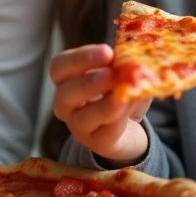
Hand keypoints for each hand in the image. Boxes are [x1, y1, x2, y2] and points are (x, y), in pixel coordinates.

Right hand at [49, 44, 149, 162]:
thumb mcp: (123, 74)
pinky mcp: (98, 145)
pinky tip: (128, 108)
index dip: (80, 58)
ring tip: (122, 95)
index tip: (106, 51)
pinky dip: (117, 120)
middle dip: (88, 81)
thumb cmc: (120, 94)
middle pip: (65, 93)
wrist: (131, 128)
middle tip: (110, 74)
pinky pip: (104, 134)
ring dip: (103, 104)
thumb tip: (135, 58)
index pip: (60, 66)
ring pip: (82, 118)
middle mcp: (66, 104)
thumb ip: (126, 65)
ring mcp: (79, 127)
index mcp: (67, 80)